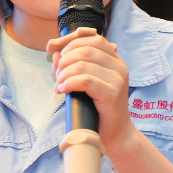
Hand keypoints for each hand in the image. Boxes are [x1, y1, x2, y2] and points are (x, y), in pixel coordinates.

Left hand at [47, 27, 133, 152]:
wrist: (115, 134)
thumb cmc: (98, 108)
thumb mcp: (85, 81)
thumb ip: (72, 64)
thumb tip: (53, 48)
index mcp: (115, 60)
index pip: (93, 38)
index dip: (70, 40)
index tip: (53, 49)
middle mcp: (119, 66)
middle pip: (85, 49)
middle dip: (65, 59)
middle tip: (57, 74)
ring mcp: (118, 79)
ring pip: (82, 64)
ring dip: (64, 73)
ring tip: (59, 84)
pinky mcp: (112, 93)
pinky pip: (85, 80)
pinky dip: (69, 83)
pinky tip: (62, 89)